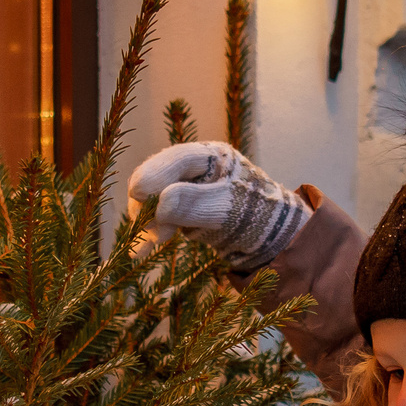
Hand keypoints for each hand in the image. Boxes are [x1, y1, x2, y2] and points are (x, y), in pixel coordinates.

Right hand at [128, 142, 310, 273]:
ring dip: (148, 220)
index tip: (137, 193)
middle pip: (158, 177)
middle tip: (151, 230)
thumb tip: (159, 203)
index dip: (155, 174)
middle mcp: (194, 167)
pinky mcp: (181, 207)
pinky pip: (158, 216)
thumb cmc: (256, 214)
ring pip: (153, 198)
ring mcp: (185, 186)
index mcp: (212, 155)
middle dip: (149, 203)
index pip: (178, 159)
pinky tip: (142, 250)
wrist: (268, 237)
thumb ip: (194, 204)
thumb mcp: (228, 208)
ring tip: (151, 244)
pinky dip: (151, 231)